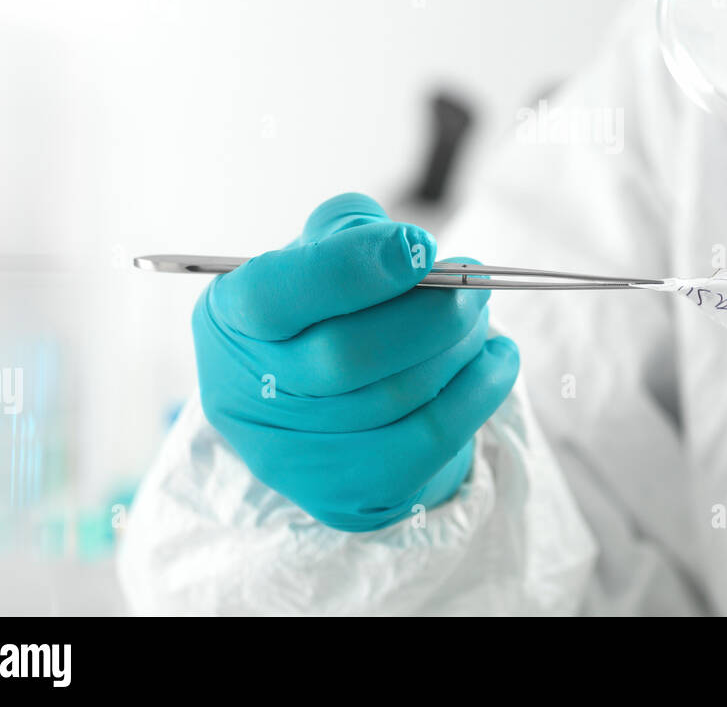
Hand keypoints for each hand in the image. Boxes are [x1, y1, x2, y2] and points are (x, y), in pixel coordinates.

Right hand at [191, 193, 519, 530]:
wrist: (321, 401)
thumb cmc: (326, 305)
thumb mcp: (321, 250)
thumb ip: (352, 230)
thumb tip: (410, 251)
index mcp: (229, 317)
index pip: (273, 295)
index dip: (353, 267)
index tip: (421, 246)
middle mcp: (244, 394)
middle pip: (345, 356)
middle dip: (431, 314)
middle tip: (477, 285)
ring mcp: (290, 455)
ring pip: (397, 398)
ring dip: (461, 348)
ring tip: (481, 318)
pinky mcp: (343, 495)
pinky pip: (429, 442)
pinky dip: (480, 393)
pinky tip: (497, 360)